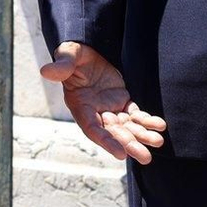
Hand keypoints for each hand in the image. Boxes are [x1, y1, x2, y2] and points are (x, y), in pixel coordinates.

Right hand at [39, 42, 166, 163]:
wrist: (87, 49)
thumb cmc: (74, 54)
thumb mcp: (68, 55)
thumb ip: (62, 65)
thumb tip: (46, 71)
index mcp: (80, 106)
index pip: (93, 129)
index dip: (106, 141)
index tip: (120, 154)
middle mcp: (96, 113)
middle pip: (114, 134)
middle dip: (130, 145)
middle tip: (146, 158)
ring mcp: (110, 108)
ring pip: (127, 127)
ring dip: (142, 136)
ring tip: (158, 143)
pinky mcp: (122, 101)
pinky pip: (135, 115)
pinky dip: (147, 121)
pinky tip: (160, 126)